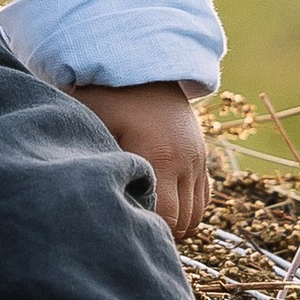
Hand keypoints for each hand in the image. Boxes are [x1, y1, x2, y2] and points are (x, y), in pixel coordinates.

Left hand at [70, 80, 211, 243]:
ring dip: (176, 224)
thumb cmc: (106, 96)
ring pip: (197, 213)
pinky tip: (164, 212)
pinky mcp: (199, 156)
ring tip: (145, 226)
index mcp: (160, 156)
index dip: (147, 232)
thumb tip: (103, 205)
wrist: (140, 65)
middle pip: (184, 221)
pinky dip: (188, 210)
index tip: (123, 234)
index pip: (165, 218)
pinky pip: (203, 197)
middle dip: (161, 233)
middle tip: (131, 235)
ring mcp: (197, 158)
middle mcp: (186, 161)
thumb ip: (103, 165)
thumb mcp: (96, 127)